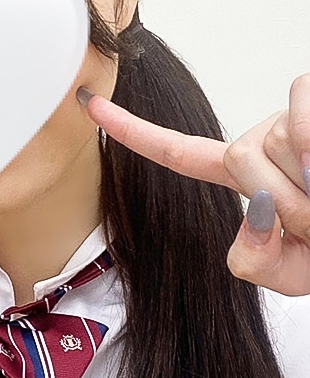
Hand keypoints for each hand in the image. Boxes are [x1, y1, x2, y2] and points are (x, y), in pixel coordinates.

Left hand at [79, 74, 309, 295]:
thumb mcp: (291, 274)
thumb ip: (253, 260)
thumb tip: (255, 208)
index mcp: (245, 181)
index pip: (179, 155)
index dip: (134, 132)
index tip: (89, 103)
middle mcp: (261, 143)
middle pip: (239, 159)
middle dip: (286, 201)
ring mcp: (290, 119)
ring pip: (275, 140)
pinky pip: (301, 109)